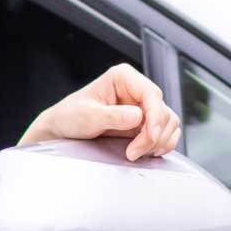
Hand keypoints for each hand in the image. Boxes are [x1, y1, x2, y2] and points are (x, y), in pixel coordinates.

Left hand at [17, 63, 181, 160]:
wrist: (62, 130)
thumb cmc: (70, 116)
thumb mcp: (87, 117)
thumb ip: (112, 116)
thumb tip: (138, 116)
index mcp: (123, 77)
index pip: (151, 94)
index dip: (155, 116)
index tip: (150, 136)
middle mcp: (136, 89)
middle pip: (162, 110)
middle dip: (153, 134)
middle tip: (134, 152)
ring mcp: (142, 105)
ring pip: (168, 121)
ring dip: (158, 141)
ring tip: (136, 153)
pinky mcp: (144, 122)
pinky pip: (165, 131)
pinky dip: (161, 143)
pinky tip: (147, 152)